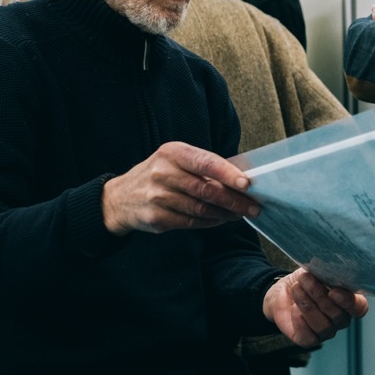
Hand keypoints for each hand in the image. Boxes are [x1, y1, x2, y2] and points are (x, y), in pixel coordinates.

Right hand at [100, 142, 261, 235]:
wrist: (121, 197)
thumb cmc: (158, 174)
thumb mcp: (174, 160)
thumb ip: (203, 166)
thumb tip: (240, 178)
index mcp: (172, 153)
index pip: (205, 162)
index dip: (228, 174)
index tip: (247, 184)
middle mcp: (163, 173)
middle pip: (206, 190)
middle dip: (234, 200)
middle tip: (253, 206)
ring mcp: (158, 197)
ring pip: (201, 209)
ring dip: (225, 213)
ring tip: (240, 213)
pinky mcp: (157, 218)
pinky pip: (192, 221)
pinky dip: (210, 222)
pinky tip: (220, 219)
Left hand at [263, 268, 367, 347]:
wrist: (283, 290)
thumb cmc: (306, 279)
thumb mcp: (317, 269)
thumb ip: (329, 270)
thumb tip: (333, 266)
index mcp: (348, 301)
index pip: (359, 308)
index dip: (349, 302)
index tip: (333, 291)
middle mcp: (340, 319)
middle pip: (338, 315)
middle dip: (319, 295)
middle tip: (305, 279)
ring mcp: (326, 331)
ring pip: (323, 327)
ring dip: (308, 305)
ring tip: (296, 289)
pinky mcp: (309, 340)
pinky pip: (309, 338)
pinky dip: (300, 322)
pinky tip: (294, 308)